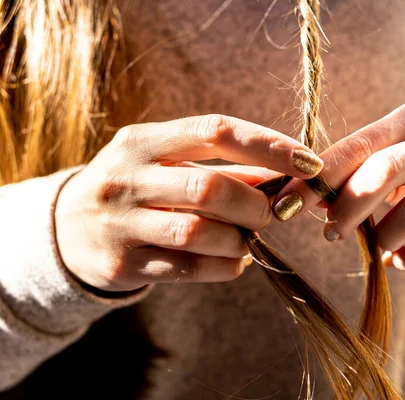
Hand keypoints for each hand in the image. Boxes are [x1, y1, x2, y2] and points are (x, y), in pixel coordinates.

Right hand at [55, 115, 322, 290]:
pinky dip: (225, 266)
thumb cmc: (138, 188)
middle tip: (271, 214)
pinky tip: (234, 261)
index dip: (269, 146)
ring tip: (248, 239)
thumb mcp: (169, 165)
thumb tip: (287, 175)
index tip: (309, 162)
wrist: (67, 229)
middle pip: (210, 188)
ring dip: (240, 239)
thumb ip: (225, 168)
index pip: (216, 132)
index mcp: (144, 141)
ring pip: (199, 233)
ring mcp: (118, 222)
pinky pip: (188, 268)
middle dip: (254, 205)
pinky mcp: (120, 263)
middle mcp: (126, 176)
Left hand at [274, 99, 404, 271]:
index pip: (359, 144)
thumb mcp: (400, 155)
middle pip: (385, 170)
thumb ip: (358, 170)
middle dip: (347, 207)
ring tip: (374, 244)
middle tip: (329, 233)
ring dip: (381, 236)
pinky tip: (398, 259)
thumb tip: (307, 198)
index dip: (318, 177)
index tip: (286, 205)